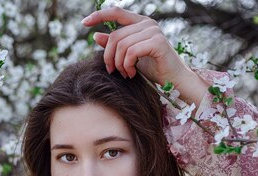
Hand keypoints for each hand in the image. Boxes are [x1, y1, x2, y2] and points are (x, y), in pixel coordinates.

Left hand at [81, 7, 208, 106]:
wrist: (173, 81)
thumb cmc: (153, 69)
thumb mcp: (129, 57)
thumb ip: (115, 45)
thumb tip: (95, 36)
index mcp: (140, 23)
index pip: (116, 12)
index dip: (99, 16)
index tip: (84, 23)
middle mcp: (147, 23)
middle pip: (115, 36)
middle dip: (109, 56)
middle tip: (112, 71)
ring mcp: (153, 31)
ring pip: (121, 45)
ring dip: (119, 64)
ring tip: (125, 74)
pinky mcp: (157, 42)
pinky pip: (131, 52)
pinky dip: (127, 65)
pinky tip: (131, 74)